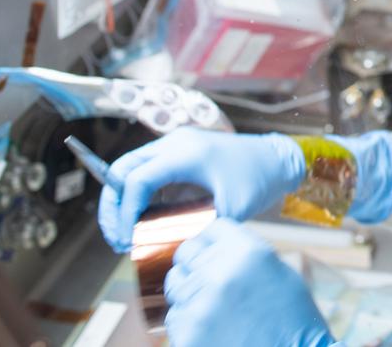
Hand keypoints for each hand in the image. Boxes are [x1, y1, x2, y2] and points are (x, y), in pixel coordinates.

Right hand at [98, 128, 304, 252]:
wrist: (277, 159)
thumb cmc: (258, 180)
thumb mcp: (230, 210)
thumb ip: (195, 228)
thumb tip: (163, 248)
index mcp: (185, 153)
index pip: (137, 180)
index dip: (125, 213)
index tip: (126, 241)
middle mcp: (174, 143)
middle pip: (122, 170)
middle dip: (114, 207)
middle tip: (117, 240)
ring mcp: (175, 145)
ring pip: (130, 169)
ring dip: (122, 201)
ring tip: (124, 235)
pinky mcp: (178, 154)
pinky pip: (146, 171)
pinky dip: (137, 195)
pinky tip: (140, 222)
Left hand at [164, 218, 332, 346]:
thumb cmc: (293, 319)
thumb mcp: (279, 272)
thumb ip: (244, 253)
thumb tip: (216, 245)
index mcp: (247, 252)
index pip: (212, 229)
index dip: (213, 239)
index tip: (214, 248)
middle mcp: (219, 273)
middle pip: (186, 253)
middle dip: (196, 262)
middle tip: (209, 278)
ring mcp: (199, 306)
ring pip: (176, 285)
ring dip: (190, 292)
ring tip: (214, 307)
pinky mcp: (187, 334)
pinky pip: (175, 317)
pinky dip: (188, 322)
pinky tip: (212, 328)